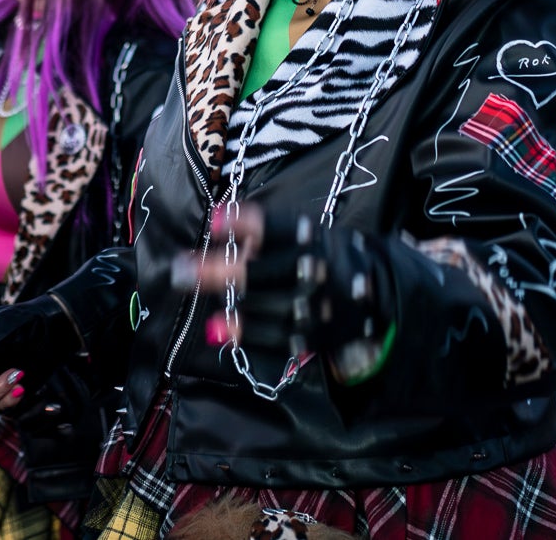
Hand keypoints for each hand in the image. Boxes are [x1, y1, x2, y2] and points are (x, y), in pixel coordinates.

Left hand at [186, 205, 391, 382]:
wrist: (375, 294)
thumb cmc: (322, 254)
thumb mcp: (305, 230)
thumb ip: (264, 228)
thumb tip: (216, 219)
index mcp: (314, 237)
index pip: (276, 228)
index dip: (243, 223)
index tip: (212, 222)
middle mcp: (317, 270)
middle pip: (262, 271)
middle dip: (217, 271)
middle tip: (180, 267)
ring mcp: (318, 306)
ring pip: (268, 305)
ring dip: (227, 300)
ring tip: (191, 289)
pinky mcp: (317, 335)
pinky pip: (280, 337)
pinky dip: (248, 332)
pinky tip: (218, 328)